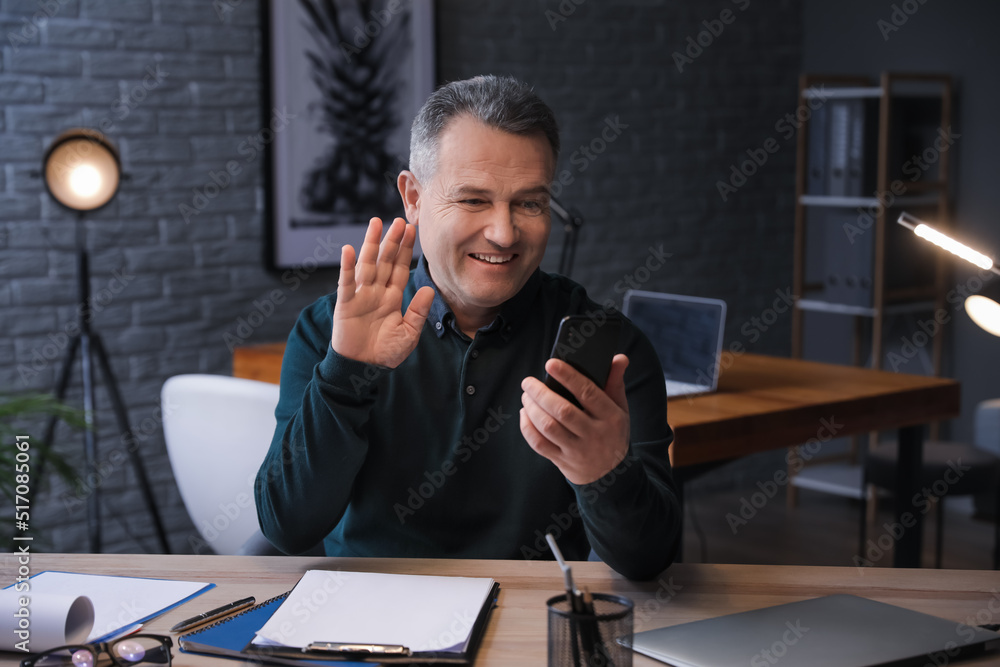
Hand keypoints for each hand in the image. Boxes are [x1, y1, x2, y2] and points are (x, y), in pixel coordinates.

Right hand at [332, 217, 434, 366]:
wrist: (363, 367)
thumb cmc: (385, 352)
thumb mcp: (408, 334)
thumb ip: (418, 312)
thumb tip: (429, 290)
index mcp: (392, 297)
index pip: (400, 268)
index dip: (406, 250)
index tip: (413, 231)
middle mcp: (377, 292)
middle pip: (385, 261)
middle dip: (392, 241)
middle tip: (399, 220)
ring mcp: (361, 295)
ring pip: (367, 265)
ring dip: (371, 244)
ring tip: (376, 224)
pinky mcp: (346, 304)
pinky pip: (347, 283)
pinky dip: (347, 267)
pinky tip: (349, 250)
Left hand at [519, 354, 630, 484]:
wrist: (610, 474)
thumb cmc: (612, 432)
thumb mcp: (620, 409)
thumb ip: (615, 382)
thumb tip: (619, 357)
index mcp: (610, 417)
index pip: (588, 393)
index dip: (568, 376)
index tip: (551, 363)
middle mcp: (594, 434)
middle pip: (563, 411)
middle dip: (541, 394)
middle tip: (528, 382)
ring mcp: (577, 450)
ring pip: (548, 427)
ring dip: (532, 409)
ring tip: (526, 396)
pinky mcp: (562, 461)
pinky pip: (539, 445)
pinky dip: (527, 428)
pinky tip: (524, 414)